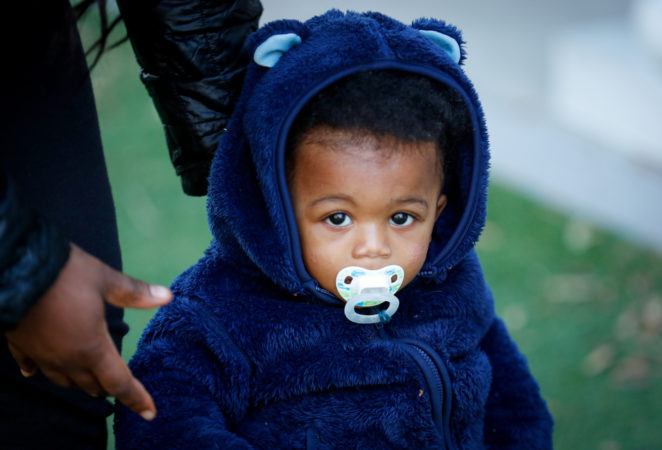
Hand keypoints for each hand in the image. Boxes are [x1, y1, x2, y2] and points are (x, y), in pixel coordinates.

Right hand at [4, 244, 171, 419]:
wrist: (14, 269)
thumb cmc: (65, 274)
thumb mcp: (105, 280)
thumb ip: (135, 293)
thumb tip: (168, 297)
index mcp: (92, 347)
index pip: (120, 381)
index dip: (137, 398)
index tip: (150, 412)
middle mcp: (66, 358)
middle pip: (91, 384)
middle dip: (108, 387)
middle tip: (121, 389)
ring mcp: (41, 354)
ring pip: (62, 379)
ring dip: (79, 382)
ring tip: (90, 382)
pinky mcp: (20, 344)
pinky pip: (30, 365)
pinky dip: (38, 370)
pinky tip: (34, 372)